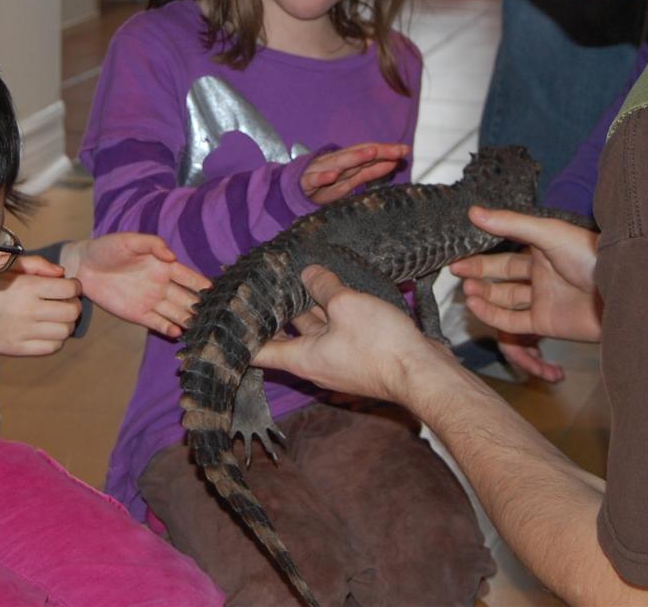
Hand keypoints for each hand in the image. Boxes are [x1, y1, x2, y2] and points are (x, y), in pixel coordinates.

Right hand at [0, 254, 81, 356]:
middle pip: (72, 312)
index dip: (74, 286)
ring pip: (65, 331)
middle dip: (74, 304)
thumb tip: (62, 273)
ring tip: (57, 317)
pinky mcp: (18, 349)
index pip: (69, 289)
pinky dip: (56, 339)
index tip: (69, 286)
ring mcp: (23, 332)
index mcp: (26, 287)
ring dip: (66, 323)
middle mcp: (27, 311)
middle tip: (66, 302)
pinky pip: (52, 347)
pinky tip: (48, 330)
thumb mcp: (6, 265)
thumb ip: (36, 264)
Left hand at [60, 233, 210, 337]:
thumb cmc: (107, 248)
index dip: (202, 284)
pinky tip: (177, 333)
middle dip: (200, 306)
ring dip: (187, 319)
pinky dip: (167, 328)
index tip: (217, 291)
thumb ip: (152, 244)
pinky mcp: (137, 314)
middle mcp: (162, 285)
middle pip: (186, 298)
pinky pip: (157, 323)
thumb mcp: (130, 240)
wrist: (84, 266)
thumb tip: (172, 257)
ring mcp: (151, 301)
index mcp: (163, 266)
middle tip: (216, 315)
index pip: (189, 277)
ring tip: (200, 327)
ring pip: (176, 313)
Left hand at [253, 265, 442, 402]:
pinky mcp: (359, 353)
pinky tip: (336, 285)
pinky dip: (334, 309)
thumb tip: (309, 273)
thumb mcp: (346, 305)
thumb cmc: (380, 345)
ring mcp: (338, 359)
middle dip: (278, 307)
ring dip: (310, 303)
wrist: (423, 373)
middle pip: (287, 334)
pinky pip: (338, 329)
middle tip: (264, 281)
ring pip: (316, 327)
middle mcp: (315, 362)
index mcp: (302, 357)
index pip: (258, 351)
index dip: (240, 335)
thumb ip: (323, 286)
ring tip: (299, 273)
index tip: (224, 320)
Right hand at [300, 142, 408, 205]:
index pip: (368, 152)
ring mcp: (321, 170)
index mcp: (347, 160)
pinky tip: (332, 175)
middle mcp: (336, 162)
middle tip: (396, 150)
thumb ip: (370, 170)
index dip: (386, 151)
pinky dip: (323, 177)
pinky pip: (314, 180)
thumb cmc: (326, 181)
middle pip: (359, 155)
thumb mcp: (350, 177)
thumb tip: (394, 162)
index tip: (405, 150)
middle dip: (378, 152)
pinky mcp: (308, 182)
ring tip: (370, 153)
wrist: (294, 188)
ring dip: (354, 157)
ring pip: (339, 163)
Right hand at [448, 207, 601, 345]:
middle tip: (455, 271)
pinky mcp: (544, 323)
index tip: (459, 250)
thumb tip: (474, 212)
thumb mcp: (548, 232)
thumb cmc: (592, 256)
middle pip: (502, 273)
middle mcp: (541, 273)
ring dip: (484, 293)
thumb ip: (510, 223)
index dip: (482, 250)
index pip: (505, 247)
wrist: (621, 293)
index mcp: (543, 248)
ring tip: (466, 290)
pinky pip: (512, 320)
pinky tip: (477, 305)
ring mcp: (542, 298)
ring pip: (504, 297)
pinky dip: (492, 314)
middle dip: (478, 272)